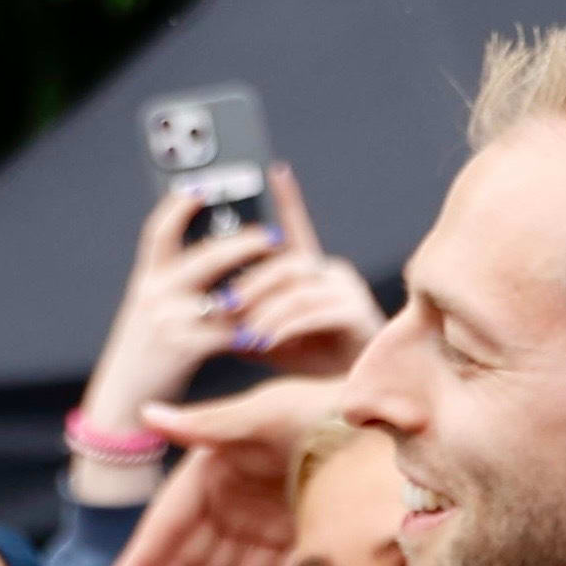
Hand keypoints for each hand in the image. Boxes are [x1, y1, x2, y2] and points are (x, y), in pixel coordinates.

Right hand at [79, 185, 278, 437]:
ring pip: (227, 294)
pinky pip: (232, 332)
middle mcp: (154, 294)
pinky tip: (275, 325)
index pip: (158, 232)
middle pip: (206, 256)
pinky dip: (256, 328)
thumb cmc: (145, 357)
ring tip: (287, 276)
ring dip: (261, 286)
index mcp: (146, 280)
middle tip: (274, 234)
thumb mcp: (149, 313)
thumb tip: (218, 263)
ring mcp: (169, 320)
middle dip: (244, 243)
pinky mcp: (186, 348)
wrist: (121, 403)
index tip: (203, 187)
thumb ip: (174, 289)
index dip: (179, 206)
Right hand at [91, 372, 343, 565]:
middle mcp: (231, 502)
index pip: (167, 525)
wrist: (384, 423)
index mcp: (212, 471)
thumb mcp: (266, 414)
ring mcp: (261, 525)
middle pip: (184, 558)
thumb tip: (148, 415)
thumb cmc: (321, 408)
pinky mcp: (294, 542)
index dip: (139, 562)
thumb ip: (209, 424)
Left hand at [215, 161, 379, 372]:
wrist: (349, 395)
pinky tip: (269, 341)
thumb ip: (242, 321)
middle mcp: (331, 273)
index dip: (288, 198)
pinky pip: (313, 311)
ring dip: (265, 310)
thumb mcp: (267, 338)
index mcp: (310, 272)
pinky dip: (286, 326)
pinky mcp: (356, 311)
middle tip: (223, 306)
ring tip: (246, 334)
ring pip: (296, 287)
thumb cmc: (312, 363)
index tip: (274, 170)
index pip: (297, 227)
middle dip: (250, 284)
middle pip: (285, 263)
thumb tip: (209, 313)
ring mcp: (347, 289)